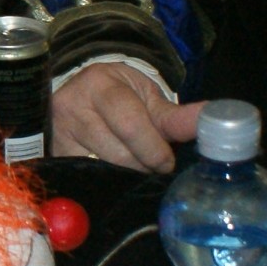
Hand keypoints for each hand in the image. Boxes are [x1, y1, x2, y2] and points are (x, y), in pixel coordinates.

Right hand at [49, 61, 202, 170]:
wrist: (79, 92)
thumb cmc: (120, 94)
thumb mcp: (146, 97)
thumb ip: (177, 116)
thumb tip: (213, 120)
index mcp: (100, 85)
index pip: (130, 124)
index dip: (153, 149)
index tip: (167, 162)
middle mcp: (72, 106)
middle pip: (118, 154)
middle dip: (144, 165)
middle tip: (153, 164)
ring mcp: (58, 134)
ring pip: (103, 171)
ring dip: (127, 176)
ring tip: (134, 164)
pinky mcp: (53, 156)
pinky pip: (87, 179)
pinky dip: (107, 181)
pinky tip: (113, 174)